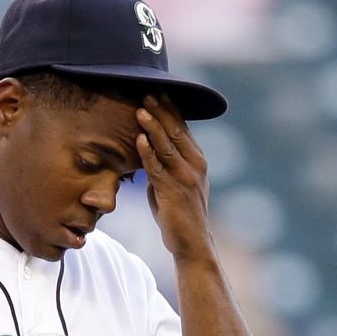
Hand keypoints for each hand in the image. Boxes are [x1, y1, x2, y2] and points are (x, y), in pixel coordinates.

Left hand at [136, 94, 211, 259]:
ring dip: (153, 126)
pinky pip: (159, 169)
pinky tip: (139, 140)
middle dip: (161, 111)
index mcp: (197, 160)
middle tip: (147, 92)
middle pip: (176, 131)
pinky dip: (148, 153)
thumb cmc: (179, 217)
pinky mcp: (174, 192)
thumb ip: (162, 170)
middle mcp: (195, 165)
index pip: (182, 129)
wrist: (192, 243)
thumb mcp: (171, 187)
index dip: (170, 110)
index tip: (158, 93)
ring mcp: (186, 178)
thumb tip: (147, 159)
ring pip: (167, 146)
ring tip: (140, 109)